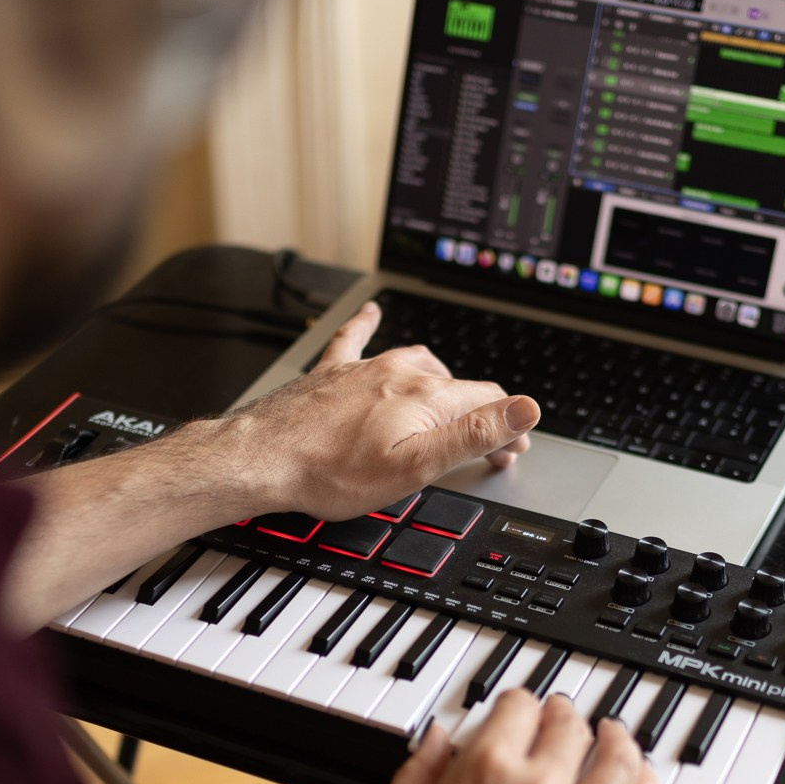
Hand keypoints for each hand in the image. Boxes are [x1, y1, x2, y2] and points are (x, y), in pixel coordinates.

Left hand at [221, 301, 538, 520]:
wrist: (262, 458)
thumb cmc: (330, 472)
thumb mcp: (416, 466)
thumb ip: (473, 435)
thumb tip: (523, 410)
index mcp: (424, 397)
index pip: (486, 401)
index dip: (507, 426)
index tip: (513, 449)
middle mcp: (397, 373)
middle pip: (455, 385)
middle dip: (478, 412)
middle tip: (485, 443)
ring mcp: (364, 369)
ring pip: (416, 361)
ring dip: (441, 379)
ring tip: (451, 399)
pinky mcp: (333, 373)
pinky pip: (355, 338)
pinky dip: (368, 325)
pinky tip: (372, 312)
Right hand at [358, 692, 660, 783]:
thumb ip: (420, 771)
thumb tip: (438, 737)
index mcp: (482, 772)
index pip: (520, 706)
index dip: (518, 702)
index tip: (519, 709)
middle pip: (572, 728)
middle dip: (564, 715)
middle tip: (563, 719)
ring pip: (621, 763)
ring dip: (618, 740)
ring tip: (614, 736)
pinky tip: (637, 781)